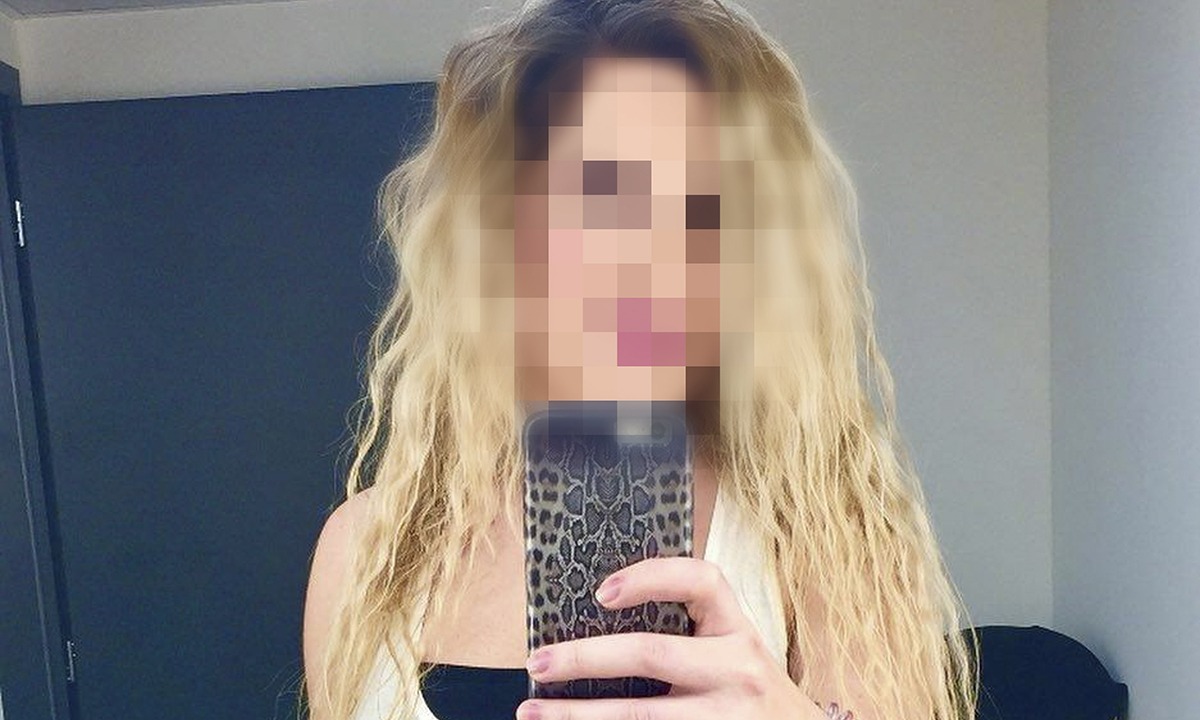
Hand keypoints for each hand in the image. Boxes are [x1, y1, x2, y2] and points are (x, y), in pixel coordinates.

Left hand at [515, 557, 827, 719]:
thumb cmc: (750, 691)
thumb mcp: (734, 651)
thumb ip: (691, 633)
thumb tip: (597, 620)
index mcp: (739, 630)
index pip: (702, 581)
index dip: (651, 576)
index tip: (602, 590)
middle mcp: (737, 670)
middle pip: (650, 653)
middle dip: (584, 657)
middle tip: (537, 662)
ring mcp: (726, 718)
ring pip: (639, 716)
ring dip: (576, 716)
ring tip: (531, 713)